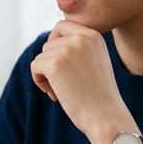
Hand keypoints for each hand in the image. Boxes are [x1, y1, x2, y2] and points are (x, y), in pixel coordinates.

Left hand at [30, 20, 132, 139]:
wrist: (107, 117)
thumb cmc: (100, 97)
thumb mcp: (94, 63)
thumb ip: (78, 49)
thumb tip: (50, 45)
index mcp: (94, 35)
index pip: (62, 26)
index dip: (55, 44)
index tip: (61, 65)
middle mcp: (81, 37)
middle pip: (49, 43)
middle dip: (51, 63)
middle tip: (62, 83)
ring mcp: (67, 50)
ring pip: (41, 56)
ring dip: (46, 75)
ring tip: (62, 92)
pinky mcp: (55, 64)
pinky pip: (35, 67)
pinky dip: (40, 81)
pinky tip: (55, 95)